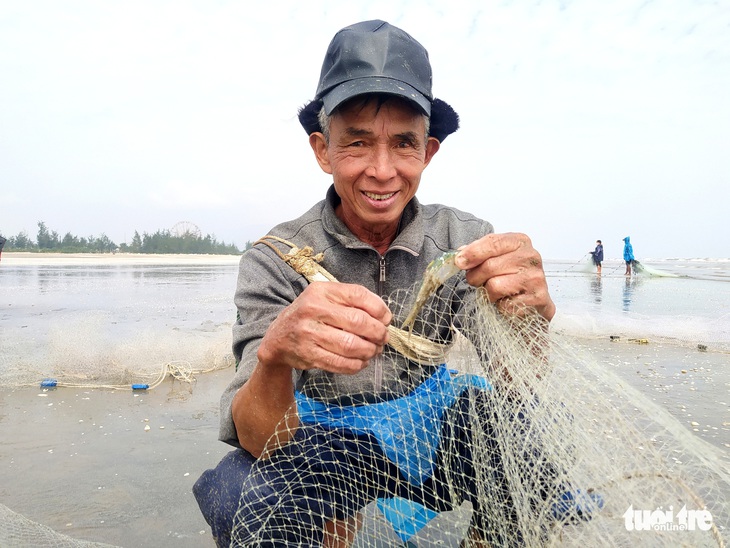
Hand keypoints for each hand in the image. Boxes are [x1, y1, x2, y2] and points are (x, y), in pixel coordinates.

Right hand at [257, 282, 391, 374]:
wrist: (278, 337)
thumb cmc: (310, 315)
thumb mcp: (325, 298)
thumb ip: (352, 301)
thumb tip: (384, 316)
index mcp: (321, 291)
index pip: (358, 295)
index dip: (379, 308)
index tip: (386, 319)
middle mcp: (313, 309)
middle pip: (357, 321)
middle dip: (378, 332)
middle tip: (383, 338)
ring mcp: (309, 333)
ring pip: (351, 345)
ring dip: (369, 351)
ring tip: (373, 350)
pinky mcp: (308, 355)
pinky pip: (340, 363)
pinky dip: (357, 365)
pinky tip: (361, 361)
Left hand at [454, 232, 555, 320]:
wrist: (535, 301)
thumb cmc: (512, 277)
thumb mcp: (496, 259)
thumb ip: (479, 253)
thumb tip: (459, 256)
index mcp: (520, 242)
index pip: (493, 242)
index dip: (472, 252)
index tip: (459, 262)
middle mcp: (530, 257)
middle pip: (489, 266)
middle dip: (476, 277)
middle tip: (477, 281)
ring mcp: (535, 278)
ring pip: (495, 286)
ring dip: (488, 293)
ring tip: (496, 292)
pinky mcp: (538, 298)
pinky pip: (505, 305)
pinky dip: (501, 306)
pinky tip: (508, 302)